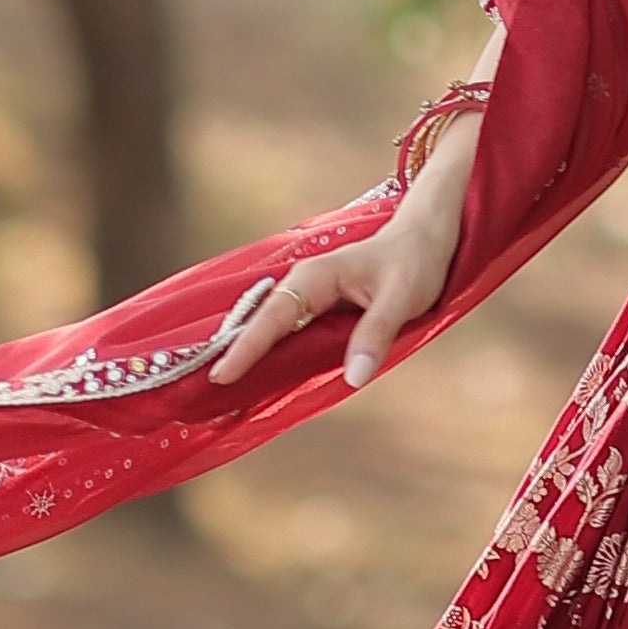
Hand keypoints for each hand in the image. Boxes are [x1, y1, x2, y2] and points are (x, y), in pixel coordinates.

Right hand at [207, 190, 457, 396]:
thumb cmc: (414, 263)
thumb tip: (352, 378)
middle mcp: (302, 284)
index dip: (247, 346)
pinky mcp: (314, 308)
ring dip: (244, 353)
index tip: (221, 374)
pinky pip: (284, 331)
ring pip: (267, 327)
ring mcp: (305, 296)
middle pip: (258, 322)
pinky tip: (254, 375)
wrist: (424, 238)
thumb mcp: (402, 299)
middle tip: (203, 390)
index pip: (273, 316)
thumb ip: (375, 334)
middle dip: (231, 352)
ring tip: (217, 389)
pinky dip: (266, 351)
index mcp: (315, 277)